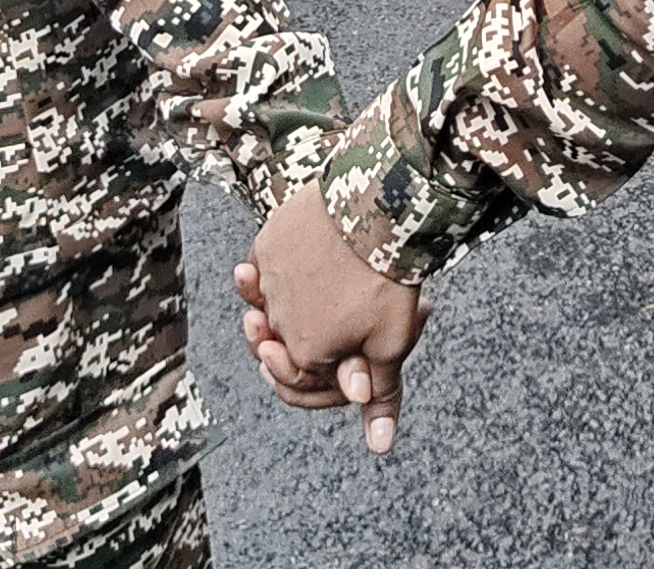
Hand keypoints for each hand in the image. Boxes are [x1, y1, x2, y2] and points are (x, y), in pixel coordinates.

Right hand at [236, 191, 425, 451]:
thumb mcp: (392, 343)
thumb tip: (380, 446)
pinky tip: (287, 264)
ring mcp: (270, 279)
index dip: (317, 379)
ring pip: (269, 302)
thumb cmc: (387, 279)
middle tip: (326, 326)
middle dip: (301, 341)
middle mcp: (278, 319)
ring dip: (281, 304)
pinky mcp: (269, 241)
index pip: (297, 379)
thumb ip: (380, 394)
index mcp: (306, 352)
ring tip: (307, 294)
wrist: (377, 208)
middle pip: (283, 341)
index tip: (332, 363)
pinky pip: (261, 265)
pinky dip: (269, 270)